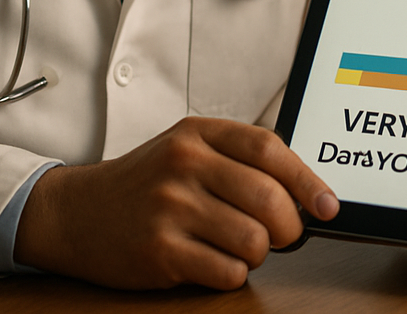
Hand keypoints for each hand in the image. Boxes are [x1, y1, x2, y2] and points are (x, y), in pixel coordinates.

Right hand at [13, 116, 338, 289]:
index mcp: (198, 132)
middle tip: (283, 235)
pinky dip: (232, 274)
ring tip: (238, 245)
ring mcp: (170, 207)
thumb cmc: (145, 181)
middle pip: (269, 198)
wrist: (78, 212)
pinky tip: (213, 261)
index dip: (307, 180)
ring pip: (254, 240)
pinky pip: (227, 272)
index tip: (327, 205)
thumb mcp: (187, 148)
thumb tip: (303, 191)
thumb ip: (239, 159)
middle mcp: (184, 163)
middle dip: (290, 226)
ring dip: (259, 252)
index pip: (269, 149)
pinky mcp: (160, 251)